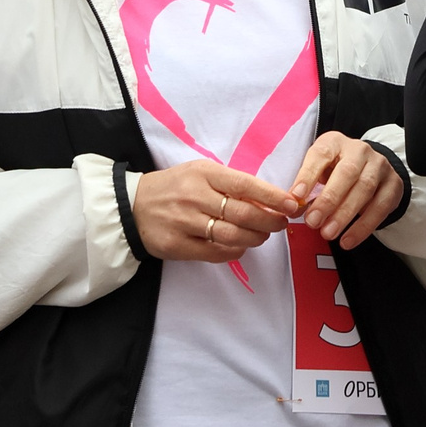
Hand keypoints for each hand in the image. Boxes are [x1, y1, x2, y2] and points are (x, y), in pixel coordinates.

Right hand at [133, 161, 297, 262]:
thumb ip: (230, 184)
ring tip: (262, 236)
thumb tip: (269, 200)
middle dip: (270, 221)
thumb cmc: (176, 186)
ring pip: (232, 235)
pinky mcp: (178, 245)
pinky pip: (216, 253)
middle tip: (281, 224)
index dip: (272, 197)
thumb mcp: (200, 173)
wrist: (133, 205)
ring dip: (256, 238)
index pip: (245, 185)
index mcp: (203, 173)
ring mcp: (185, 223)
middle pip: (243, 214)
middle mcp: (195, 197)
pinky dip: (236, 251)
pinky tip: (241, 246)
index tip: (292, 204)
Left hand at [289, 133, 406, 248]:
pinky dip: (363, 226)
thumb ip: (307, 187)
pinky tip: (348, 240)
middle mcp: (360, 150)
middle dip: (328, 200)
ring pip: (365, 189)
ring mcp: (380, 166)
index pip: (321, 154)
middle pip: (346, 173)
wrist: (370, 169)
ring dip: (345, 215)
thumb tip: (293, 208)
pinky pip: (380, 207)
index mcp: (335, 142)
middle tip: (312, 222)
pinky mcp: (393, 185)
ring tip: (328, 233)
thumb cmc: (336, 171)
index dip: (308, 175)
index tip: (296, 196)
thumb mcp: (319, 171)